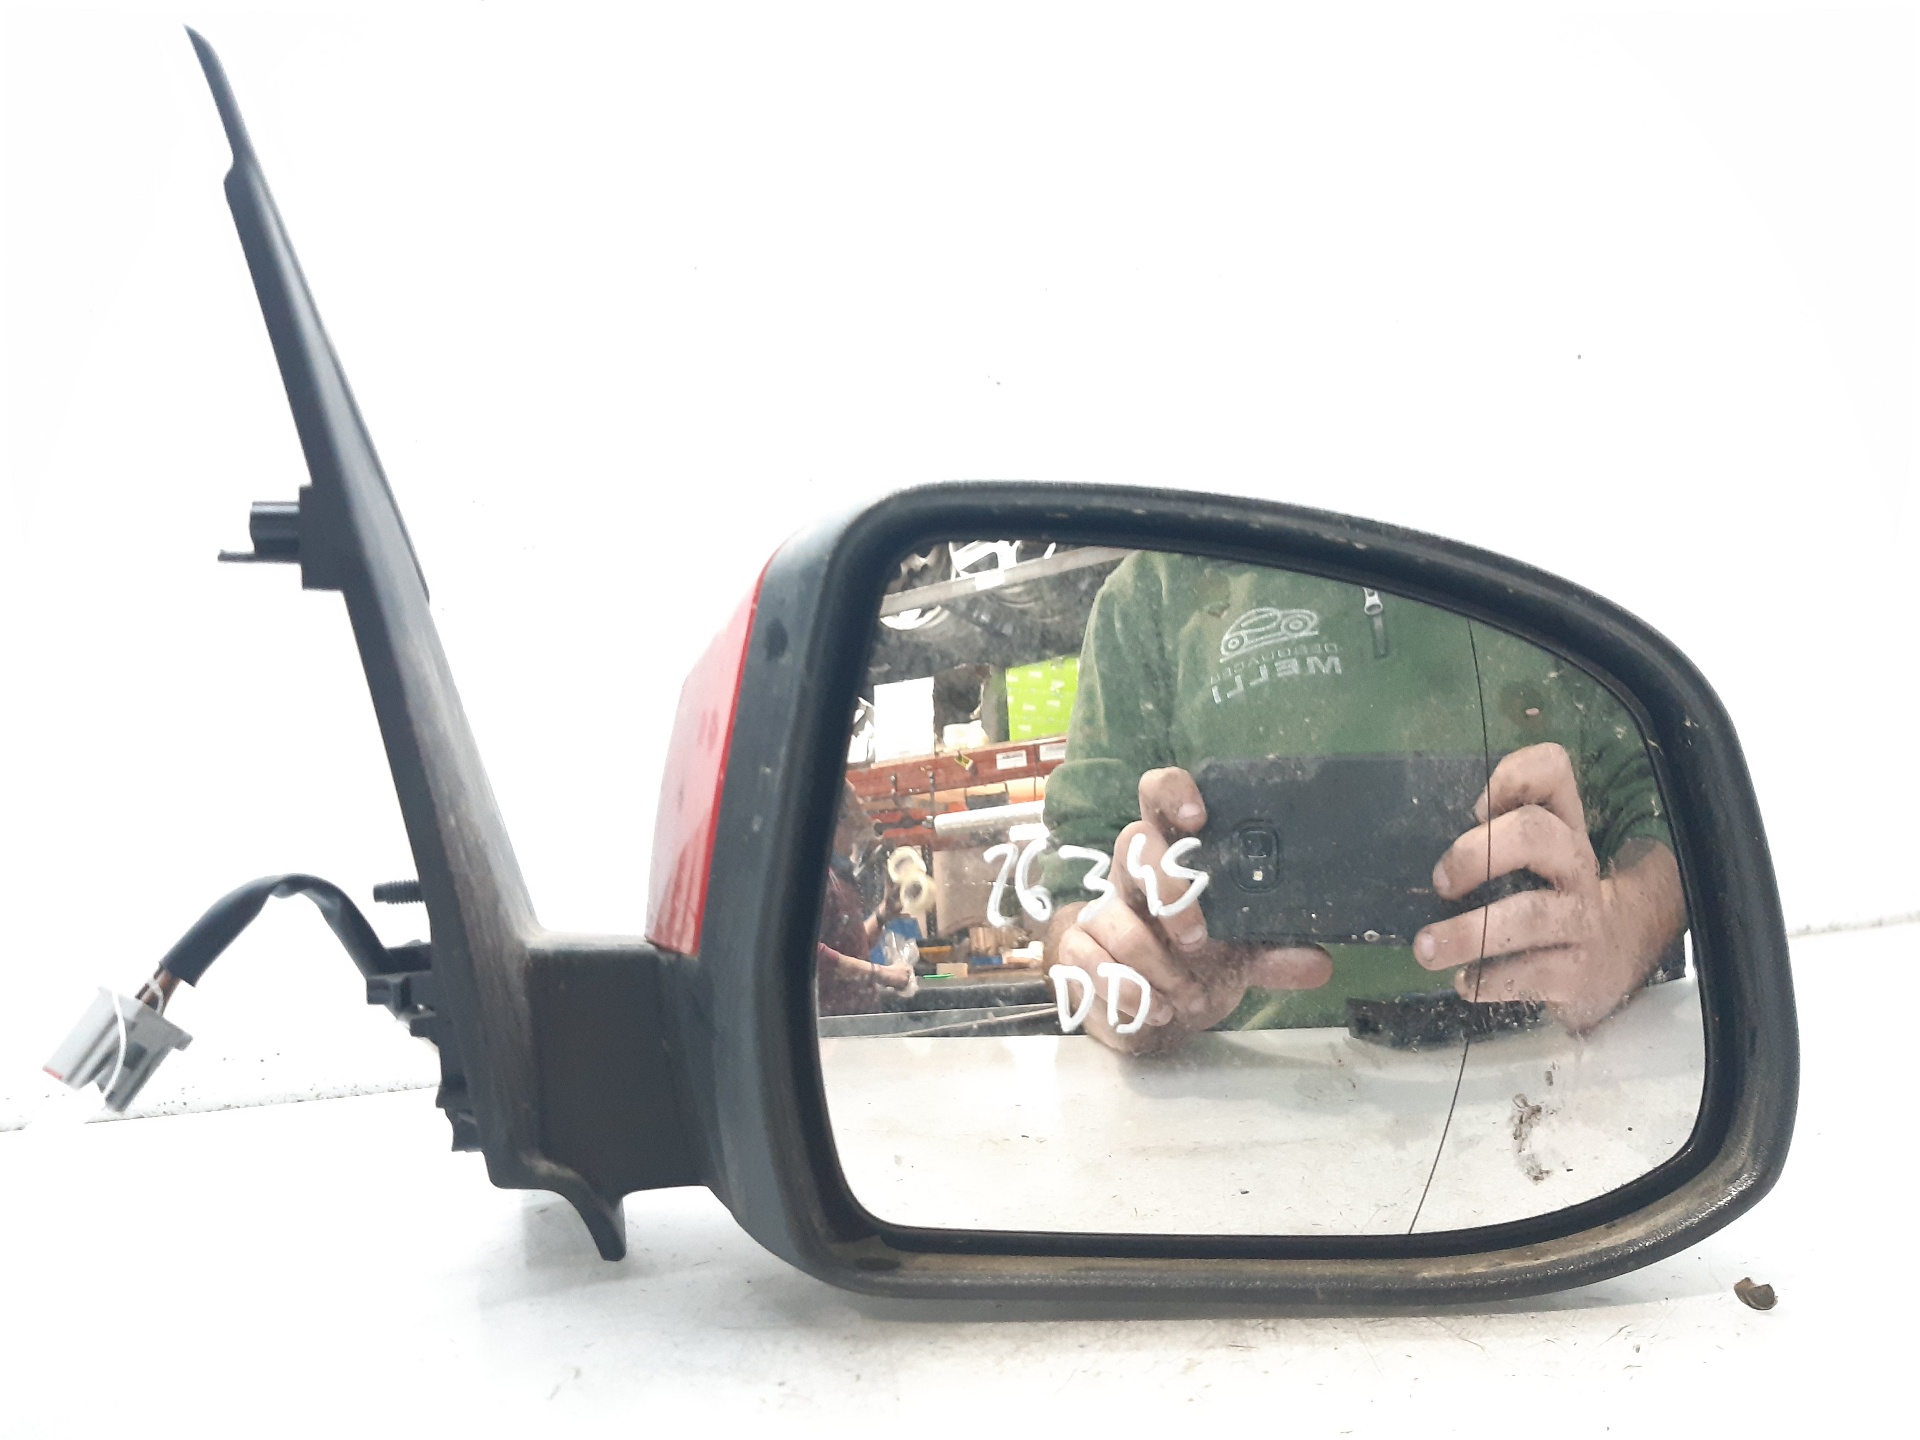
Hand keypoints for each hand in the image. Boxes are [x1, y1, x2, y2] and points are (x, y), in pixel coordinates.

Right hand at [1049, 767, 1331, 1053]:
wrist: (1148, 1007)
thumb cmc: (1196, 962)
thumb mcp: (1242, 957)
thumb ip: (1274, 955)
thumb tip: (1319, 964)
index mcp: (1173, 855)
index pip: (1157, 795)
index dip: (1172, 792)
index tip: (1198, 818)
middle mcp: (1131, 871)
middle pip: (1132, 843)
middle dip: (1167, 888)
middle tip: (1196, 938)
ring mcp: (1101, 909)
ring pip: (1114, 918)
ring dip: (1154, 965)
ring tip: (1187, 998)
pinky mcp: (1077, 948)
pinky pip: (1089, 960)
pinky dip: (1126, 992)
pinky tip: (1154, 1010)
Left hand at [1413, 742, 1685, 1032]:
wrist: (1615, 956)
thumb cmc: (1547, 892)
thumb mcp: (1528, 856)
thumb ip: (1487, 835)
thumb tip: (1417, 840)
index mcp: (1560, 824)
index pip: (1552, 771)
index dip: (1512, 778)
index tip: (1473, 808)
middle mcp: (1576, 863)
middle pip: (1535, 833)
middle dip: (1476, 854)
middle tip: (1440, 884)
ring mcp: (1582, 918)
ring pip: (1529, 914)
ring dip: (1468, 933)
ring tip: (1426, 949)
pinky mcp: (1579, 972)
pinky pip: (1532, 974)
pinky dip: (1490, 980)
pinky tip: (1464, 982)